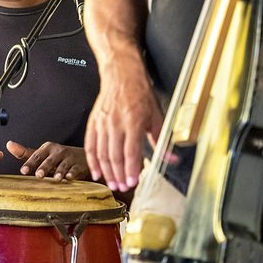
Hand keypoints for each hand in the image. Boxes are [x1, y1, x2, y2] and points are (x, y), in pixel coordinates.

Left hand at [6, 140, 88, 180]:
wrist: (81, 159)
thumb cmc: (58, 158)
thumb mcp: (43, 154)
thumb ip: (26, 153)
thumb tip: (9, 145)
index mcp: (47, 148)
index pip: (36, 156)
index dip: (30, 164)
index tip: (23, 171)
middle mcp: (58, 151)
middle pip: (49, 160)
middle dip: (44, 167)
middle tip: (38, 175)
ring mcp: (69, 158)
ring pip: (63, 165)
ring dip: (59, 172)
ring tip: (56, 178)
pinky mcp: (78, 166)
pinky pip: (75, 170)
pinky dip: (72, 174)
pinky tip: (69, 178)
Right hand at [84, 73, 163, 192]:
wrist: (121, 75)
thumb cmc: (139, 93)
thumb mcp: (157, 115)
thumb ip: (162, 140)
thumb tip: (172, 158)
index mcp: (133, 120)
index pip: (131, 151)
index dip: (131, 169)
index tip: (133, 182)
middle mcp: (115, 122)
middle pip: (114, 155)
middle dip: (119, 174)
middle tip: (123, 187)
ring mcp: (102, 122)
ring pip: (102, 152)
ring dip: (106, 171)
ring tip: (112, 183)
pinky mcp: (93, 122)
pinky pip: (90, 144)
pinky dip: (92, 159)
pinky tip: (96, 171)